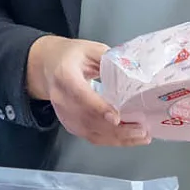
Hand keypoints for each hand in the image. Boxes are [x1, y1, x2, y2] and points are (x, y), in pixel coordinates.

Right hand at [26, 36, 149, 147]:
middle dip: (117, 129)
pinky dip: (110, 140)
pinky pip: (90, 137)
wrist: (47, 66)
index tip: (116, 118)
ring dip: (117, 138)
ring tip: (141, 136)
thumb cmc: (71, 55)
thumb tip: (134, 70)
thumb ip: (110, 59)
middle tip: (142, 130)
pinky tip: (128, 139)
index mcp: (65, 75)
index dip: (98, 108)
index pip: (80, 94)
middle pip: (88, 119)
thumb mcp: (90, 49)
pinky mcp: (69, 124)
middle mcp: (61, 98)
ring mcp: (64, 114)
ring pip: (91, 132)